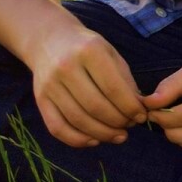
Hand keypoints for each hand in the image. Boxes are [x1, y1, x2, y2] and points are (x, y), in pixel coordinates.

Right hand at [25, 24, 145, 147]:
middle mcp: (66, 67)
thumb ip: (125, 80)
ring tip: (117, 136)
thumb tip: (139, 108)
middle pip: (95, 106)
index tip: (141, 116)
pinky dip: (77, 140)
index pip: (113, 88)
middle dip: (118, 122)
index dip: (130, 107)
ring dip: (102, 134)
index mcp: (89, 52)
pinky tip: (94, 141)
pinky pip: (57, 127)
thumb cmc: (87, 48)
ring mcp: (50, 85)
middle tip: (129, 127)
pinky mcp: (39, 99)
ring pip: (78, 119)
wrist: (50, 40)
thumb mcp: (111, 54)